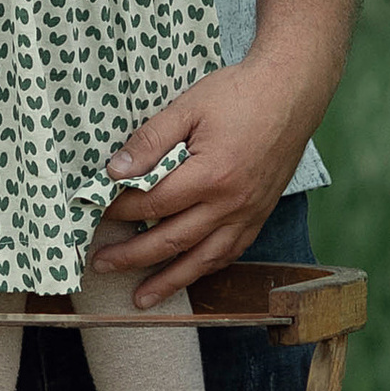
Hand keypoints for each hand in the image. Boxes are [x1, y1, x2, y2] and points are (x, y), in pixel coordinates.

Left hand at [88, 56, 316, 303]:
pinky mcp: (260, 214)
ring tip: (141, 298)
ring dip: (169, 281)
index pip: (152, 204)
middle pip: (172, 240)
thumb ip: (150, 141)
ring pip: (202, 259)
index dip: (119, 210)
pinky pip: (230, 253)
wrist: (292, 91)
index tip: (96, 211)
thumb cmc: (240, 93)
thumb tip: (115, 171)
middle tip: (101, 264)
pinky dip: (205, 268)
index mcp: (210, 174)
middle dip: (132, 256)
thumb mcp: (188, 107)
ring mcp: (248, 213)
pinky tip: (187, 275)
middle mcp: (231, 203)